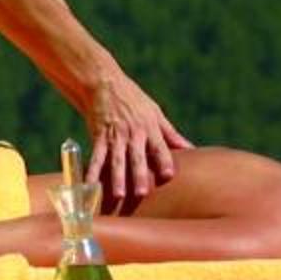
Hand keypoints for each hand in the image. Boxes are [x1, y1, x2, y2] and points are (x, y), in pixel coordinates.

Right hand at [86, 71, 191, 211]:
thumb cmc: (134, 99)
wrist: (104, 84)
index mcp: (149, 127)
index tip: (168, 175)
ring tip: (118, 195)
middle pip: (136, 156)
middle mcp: (132, 133)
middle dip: (139, 174)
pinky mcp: (99, 136)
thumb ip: (171, 134)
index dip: (164, 160)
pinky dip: (92, 171)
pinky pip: (96, 157)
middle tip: (142, 192)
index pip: (159, 147)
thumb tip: (191, 148)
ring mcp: (114, 136)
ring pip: (116, 160)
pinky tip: (89, 185)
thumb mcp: (155, 112)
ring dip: (117, 178)